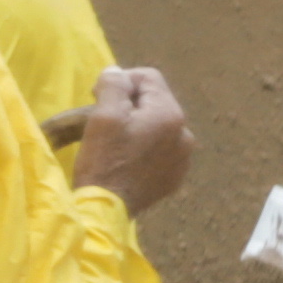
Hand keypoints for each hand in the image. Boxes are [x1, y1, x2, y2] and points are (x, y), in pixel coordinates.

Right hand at [68, 65, 195, 215]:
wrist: (106, 209)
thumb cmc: (103, 160)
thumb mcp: (103, 115)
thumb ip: (113, 85)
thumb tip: (117, 72)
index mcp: (170, 114)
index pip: (148, 78)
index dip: (121, 80)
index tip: (97, 97)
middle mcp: (185, 134)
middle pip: (156, 102)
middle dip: (130, 104)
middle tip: (103, 119)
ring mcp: (183, 158)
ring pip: (159, 127)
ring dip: (139, 126)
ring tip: (115, 141)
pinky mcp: (175, 177)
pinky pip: (162, 151)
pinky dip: (145, 148)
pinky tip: (126, 160)